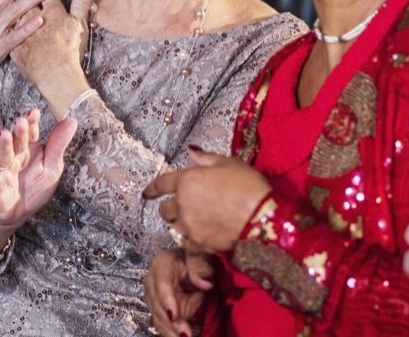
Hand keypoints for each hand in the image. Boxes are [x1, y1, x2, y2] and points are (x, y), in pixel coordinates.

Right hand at [0, 109, 78, 231]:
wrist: (17, 214)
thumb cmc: (34, 188)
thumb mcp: (52, 167)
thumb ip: (58, 145)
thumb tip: (72, 121)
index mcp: (31, 151)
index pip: (31, 134)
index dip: (32, 123)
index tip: (34, 112)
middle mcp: (16, 157)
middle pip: (17, 142)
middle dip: (19, 132)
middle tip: (21, 121)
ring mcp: (5, 171)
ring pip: (4, 156)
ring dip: (4, 146)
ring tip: (4, 135)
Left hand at [10, 0, 94, 114]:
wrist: (56, 78)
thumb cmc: (71, 53)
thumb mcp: (80, 25)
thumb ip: (83, 3)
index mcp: (52, 11)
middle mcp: (34, 17)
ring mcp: (21, 31)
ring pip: (10, 8)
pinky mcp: (13, 44)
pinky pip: (5, 27)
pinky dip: (2, 18)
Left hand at [143, 149, 271, 253]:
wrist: (261, 215)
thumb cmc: (247, 184)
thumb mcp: (228, 163)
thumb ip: (205, 159)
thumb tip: (191, 152)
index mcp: (187, 180)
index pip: (162, 183)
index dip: (153, 188)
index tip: (147, 193)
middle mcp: (182, 203)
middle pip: (165, 210)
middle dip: (171, 208)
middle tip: (183, 209)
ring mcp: (189, 226)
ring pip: (175, 228)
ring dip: (181, 226)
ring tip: (195, 227)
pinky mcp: (198, 245)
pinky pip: (188, 250)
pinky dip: (192, 251)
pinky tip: (198, 256)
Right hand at [144, 249, 214, 336]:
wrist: (189, 266)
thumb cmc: (194, 261)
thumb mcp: (200, 259)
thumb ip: (202, 269)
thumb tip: (206, 284)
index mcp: (161, 264)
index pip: (161, 283)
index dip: (166, 300)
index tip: (174, 315)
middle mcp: (152, 281)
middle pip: (157, 304)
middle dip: (170, 322)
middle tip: (184, 334)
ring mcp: (154, 296)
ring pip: (158, 316)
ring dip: (170, 330)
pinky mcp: (159, 309)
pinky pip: (162, 323)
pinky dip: (170, 332)